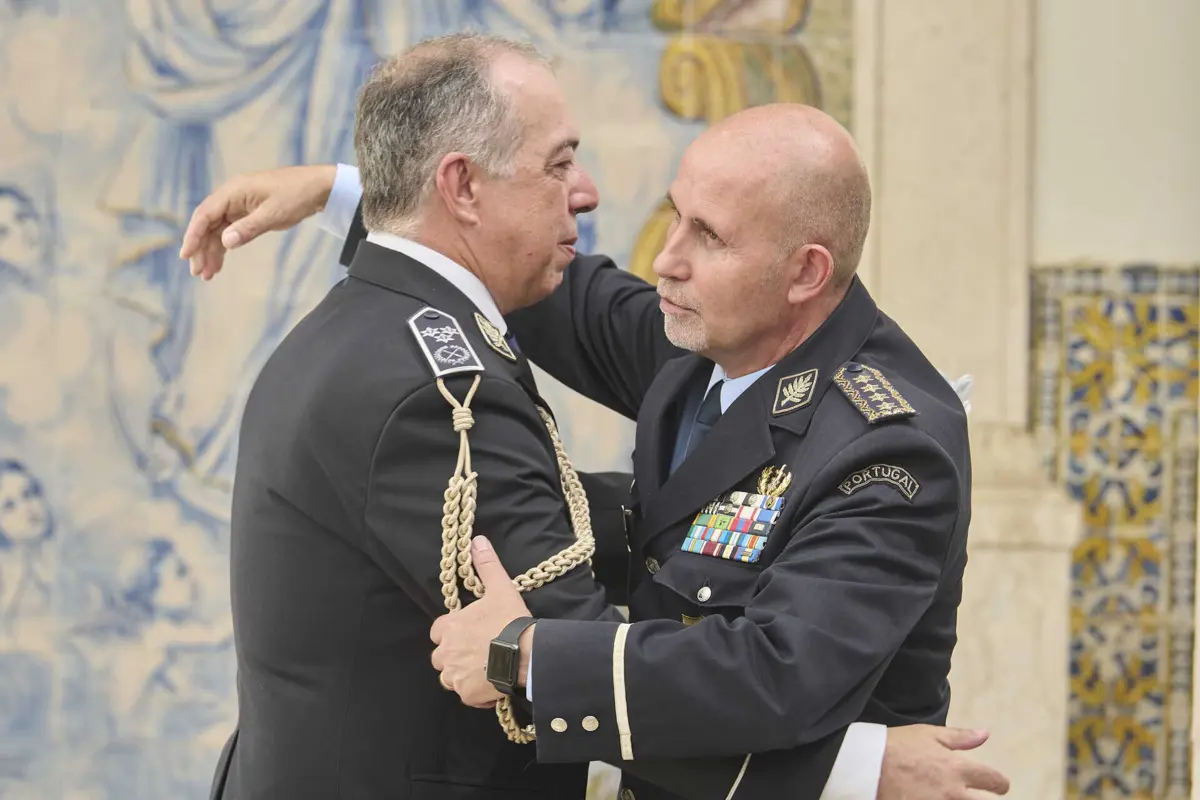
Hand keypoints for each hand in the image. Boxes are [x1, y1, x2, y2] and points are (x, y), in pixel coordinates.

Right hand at [178, 164, 336, 279]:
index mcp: (234, 191)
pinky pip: (230, 229)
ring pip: (218, 229)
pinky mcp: (248, 211)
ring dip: (212, 250)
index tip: (186, 255)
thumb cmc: (297, 195)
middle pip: (208, 223)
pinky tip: (220, 262)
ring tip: (208, 274)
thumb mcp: (273, 214)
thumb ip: (249, 228)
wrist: (319, 187)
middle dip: (201, 248)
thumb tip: (225, 242)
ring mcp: (239, 204)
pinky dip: (225, 246)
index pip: (205, 214)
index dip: (193, 235)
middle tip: (198, 272)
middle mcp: (232, 196)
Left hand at [430, 536, 532, 707]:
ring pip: (450, 678)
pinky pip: (466, 695)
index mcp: (449, 628)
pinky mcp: (468, 694)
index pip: (437, 631)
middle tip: (477, 650)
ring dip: (461, 673)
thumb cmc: (510, 621)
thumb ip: (486, 565)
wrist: (526, 654)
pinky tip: (491, 684)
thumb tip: (478, 540)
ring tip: (483, 668)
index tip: (468, 630)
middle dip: (453, 654)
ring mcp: (455, 676)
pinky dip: (475, 691)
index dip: (451, 630)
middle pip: (440, 657)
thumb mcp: (500, 588)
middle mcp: (446, 653)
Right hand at [877, 725, 1009, 798]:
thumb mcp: (928, 734)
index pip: (994, 781)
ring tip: (955, 796)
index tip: (998, 785)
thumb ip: (960, 737)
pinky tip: (937, 799)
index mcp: (958, 768)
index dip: (999, 783)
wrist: (866, 767)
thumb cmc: (896, 746)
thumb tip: (985, 734)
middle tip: (977, 796)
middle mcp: (954, 793)